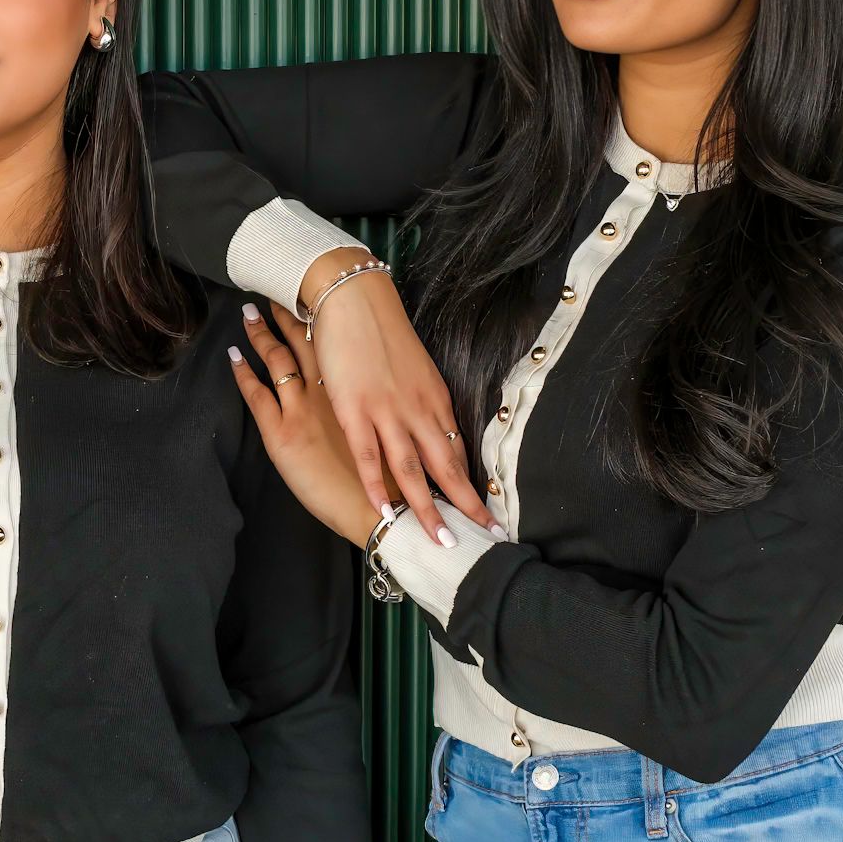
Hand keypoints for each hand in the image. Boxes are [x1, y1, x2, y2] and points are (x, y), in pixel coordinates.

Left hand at [228, 302, 385, 548]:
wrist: (384, 511)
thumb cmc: (396, 482)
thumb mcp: (396, 435)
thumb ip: (381, 410)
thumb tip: (375, 393)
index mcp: (358, 389)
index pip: (332, 341)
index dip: (317, 317)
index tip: (309, 297)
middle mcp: (331, 390)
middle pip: (303, 340)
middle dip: (286, 314)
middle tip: (273, 291)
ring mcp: (304, 408)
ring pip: (277, 359)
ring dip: (261, 334)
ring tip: (249, 314)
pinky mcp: (282, 433)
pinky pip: (257, 394)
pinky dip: (243, 373)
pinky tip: (233, 357)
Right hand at [297, 249, 495, 543]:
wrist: (354, 299)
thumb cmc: (381, 333)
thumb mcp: (414, 369)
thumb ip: (422, 403)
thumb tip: (429, 431)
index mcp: (435, 400)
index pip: (458, 451)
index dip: (471, 486)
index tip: (486, 513)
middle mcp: (420, 410)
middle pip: (448, 468)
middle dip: (468, 507)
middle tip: (488, 540)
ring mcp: (388, 412)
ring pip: (414, 471)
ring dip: (429, 510)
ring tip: (443, 542)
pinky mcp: (355, 410)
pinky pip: (369, 456)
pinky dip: (377, 486)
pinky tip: (386, 512)